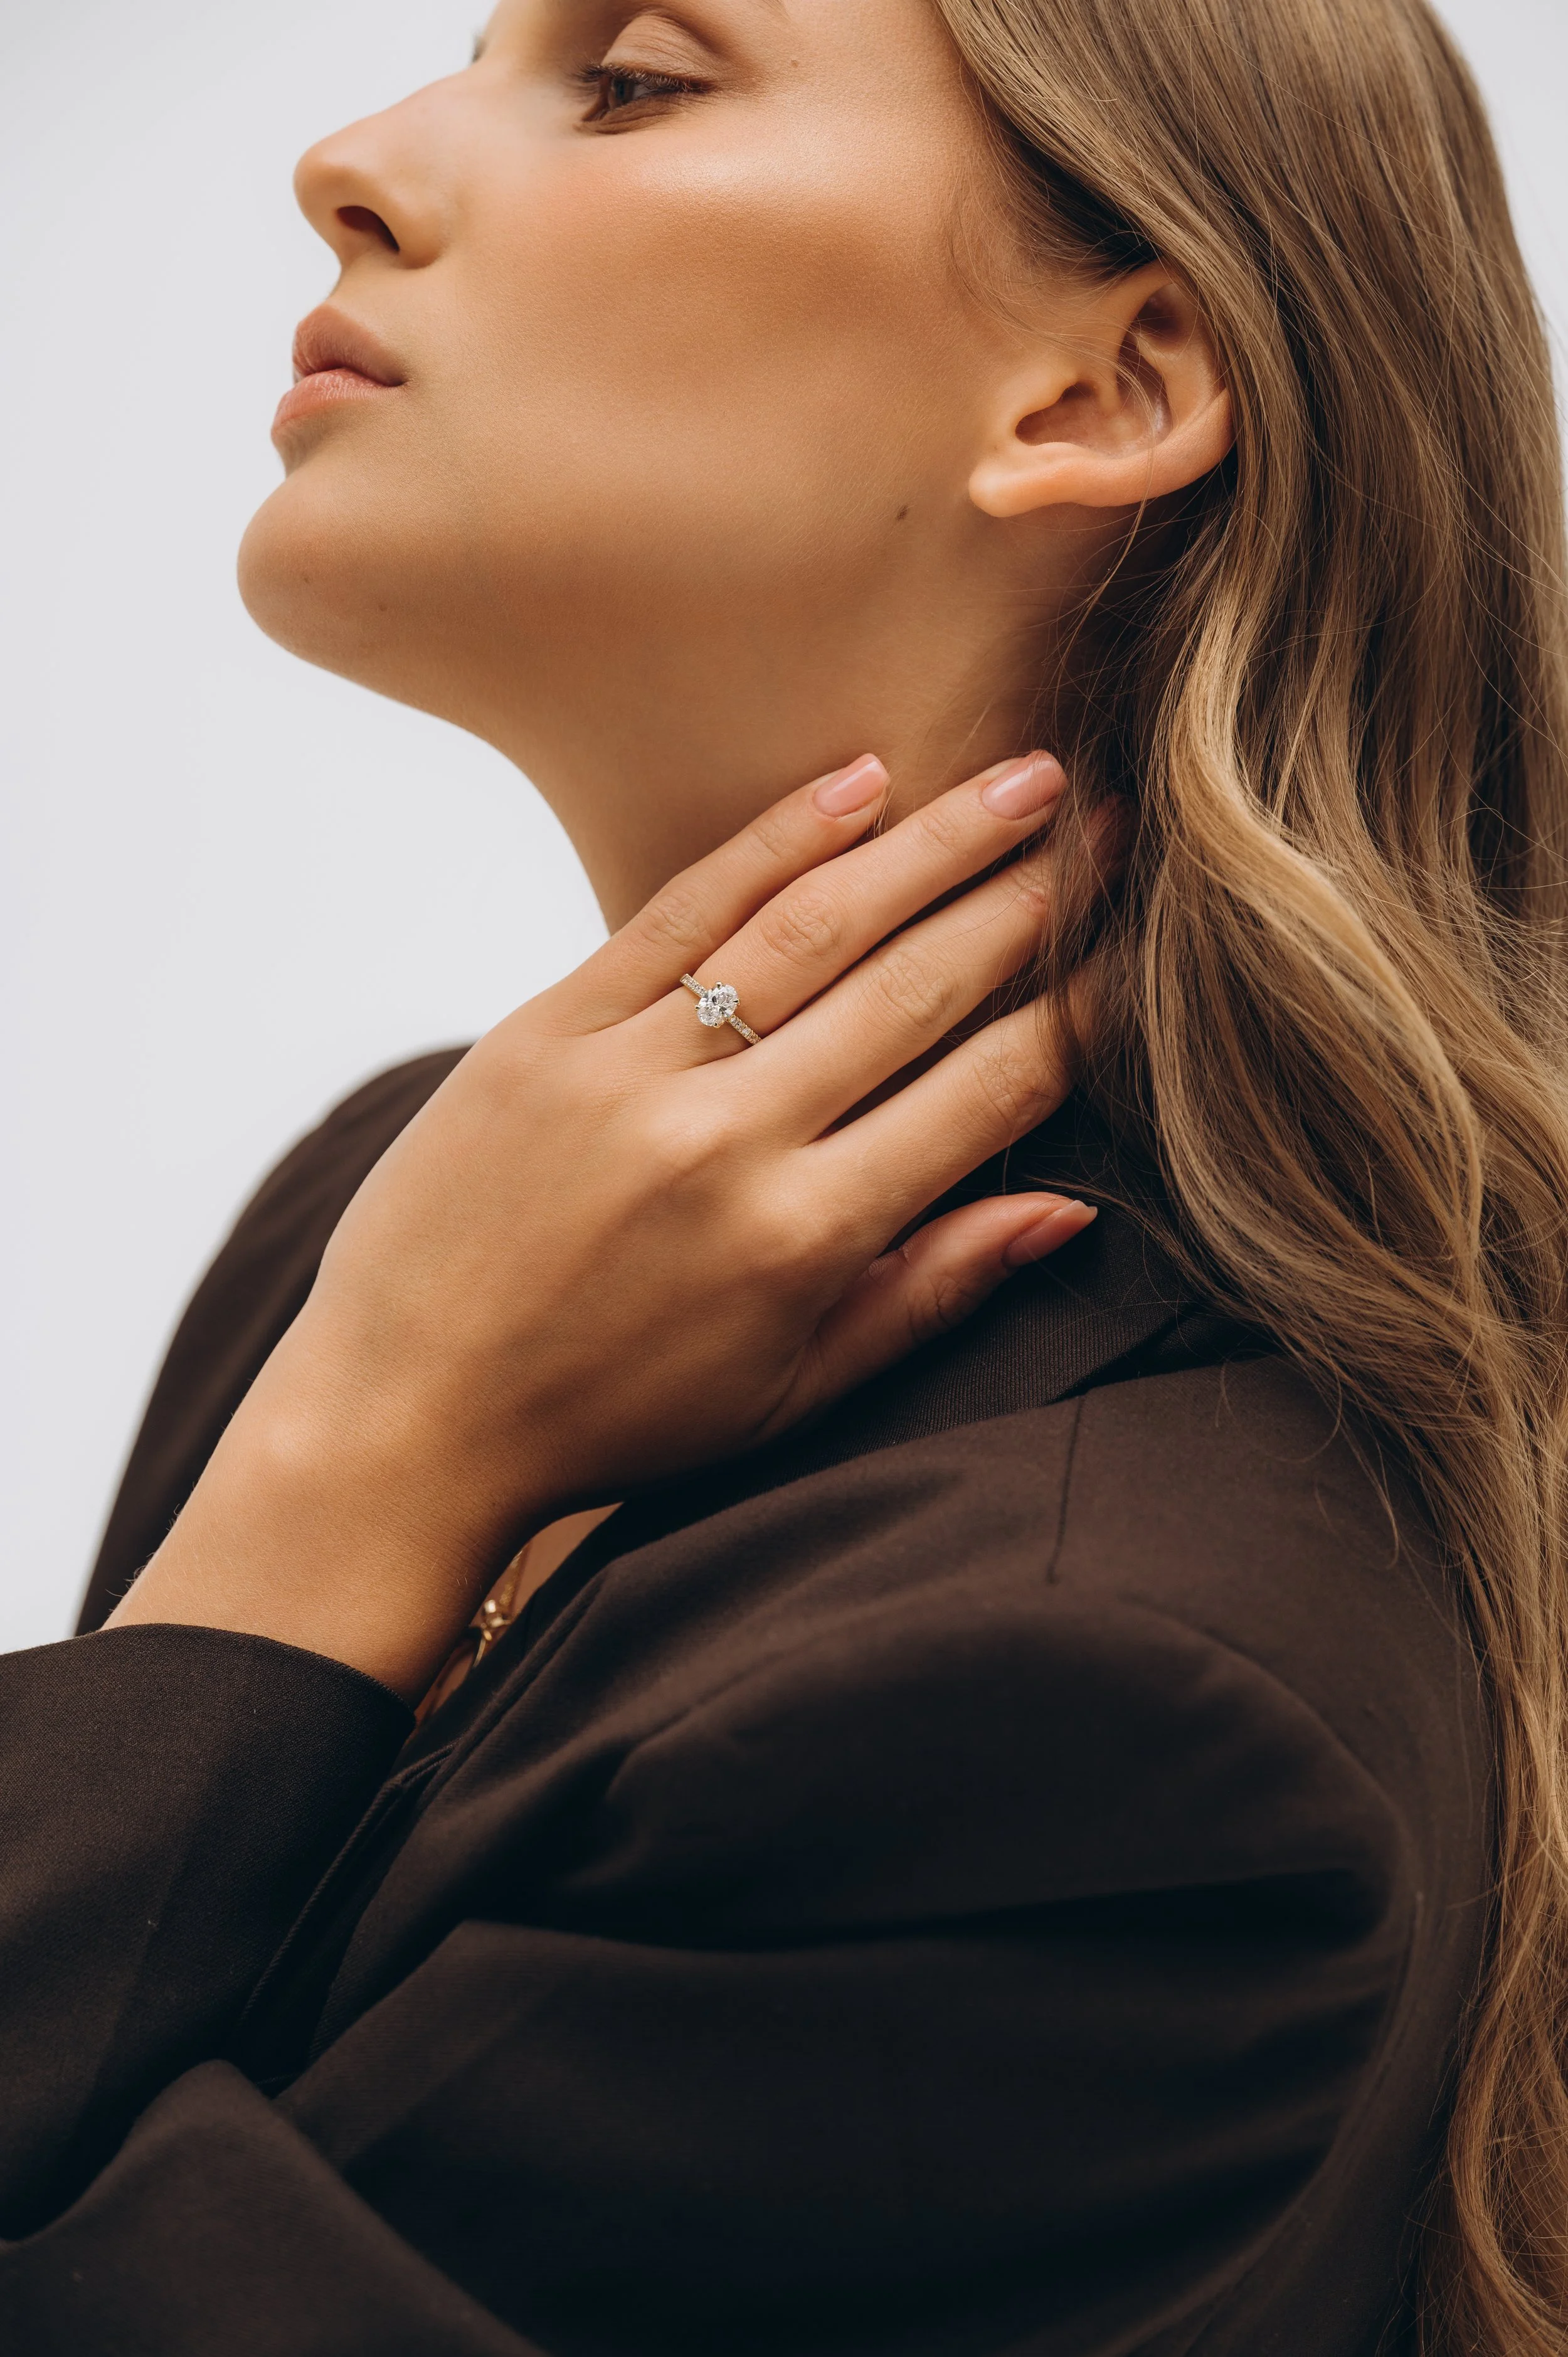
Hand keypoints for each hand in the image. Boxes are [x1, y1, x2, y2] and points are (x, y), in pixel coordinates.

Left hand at [112, 751, 1094, 1697]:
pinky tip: (859, 782)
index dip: (1082, 1014)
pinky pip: (680, 910)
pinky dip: (774, 839)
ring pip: (815, 926)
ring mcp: (633, 1074)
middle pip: (919, 986)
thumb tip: (1069, 1210)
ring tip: (1026, 777)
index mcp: (804, 1240)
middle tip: (1121, 824)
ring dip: (935, 842)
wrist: (406, 1413)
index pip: (987, 1094)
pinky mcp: (546, 1029)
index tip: (1144, 952)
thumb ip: (929, 1292)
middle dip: (1036, 898)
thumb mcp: (789, 1393)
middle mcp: (729, 1142)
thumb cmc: (612, 1418)